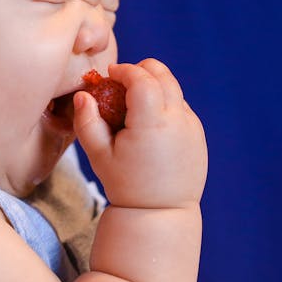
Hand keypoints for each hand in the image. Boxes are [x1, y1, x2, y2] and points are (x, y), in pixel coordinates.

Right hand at [75, 58, 205, 209]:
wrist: (162, 212)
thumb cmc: (125, 185)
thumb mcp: (98, 156)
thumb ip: (86, 122)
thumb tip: (82, 94)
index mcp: (152, 124)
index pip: (141, 78)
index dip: (124, 70)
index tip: (110, 74)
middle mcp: (177, 121)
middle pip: (163, 75)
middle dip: (141, 69)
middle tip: (123, 79)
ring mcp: (192, 127)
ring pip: (174, 89)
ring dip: (154, 85)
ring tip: (134, 103)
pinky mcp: (198, 134)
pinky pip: (181, 107)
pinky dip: (166, 103)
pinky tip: (150, 123)